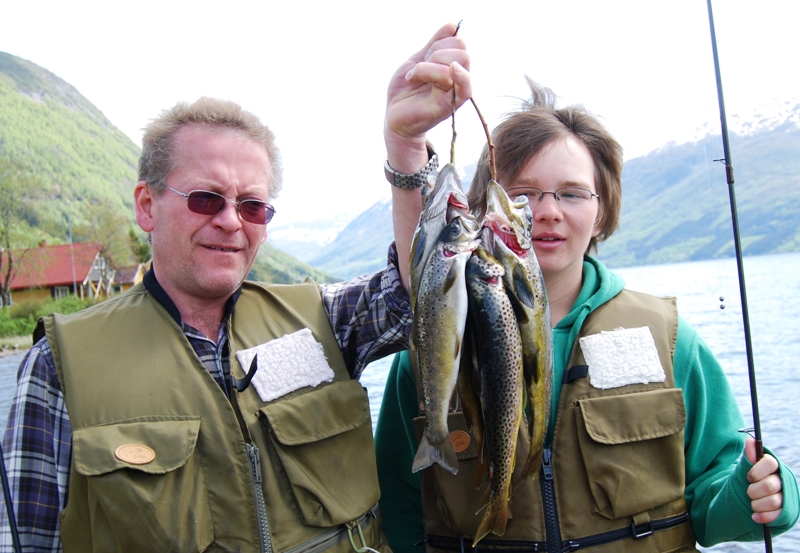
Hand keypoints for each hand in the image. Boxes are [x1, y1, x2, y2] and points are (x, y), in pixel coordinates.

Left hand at [384, 22, 470, 172]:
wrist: (393, 117)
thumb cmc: (405, 92)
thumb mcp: (417, 60)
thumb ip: (434, 44)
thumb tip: (452, 25)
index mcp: (453, 69)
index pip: (459, 42)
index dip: (440, 42)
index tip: (424, 56)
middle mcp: (458, 81)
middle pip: (462, 51)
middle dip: (437, 52)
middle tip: (420, 67)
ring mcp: (455, 94)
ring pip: (457, 62)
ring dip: (428, 65)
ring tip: (413, 76)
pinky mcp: (447, 106)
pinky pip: (456, 82)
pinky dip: (432, 72)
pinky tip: (415, 76)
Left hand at [745, 437, 782, 523]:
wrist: (745, 500)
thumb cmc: (747, 480)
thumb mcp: (744, 468)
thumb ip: (748, 457)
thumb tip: (749, 441)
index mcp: (772, 466)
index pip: (770, 462)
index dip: (757, 471)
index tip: (749, 477)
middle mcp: (781, 480)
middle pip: (770, 485)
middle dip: (753, 491)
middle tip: (748, 492)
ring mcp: (784, 497)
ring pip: (773, 501)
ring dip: (756, 504)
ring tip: (751, 503)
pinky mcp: (784, 512)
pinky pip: (776, 515)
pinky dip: (762, 516)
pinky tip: (754, 515)